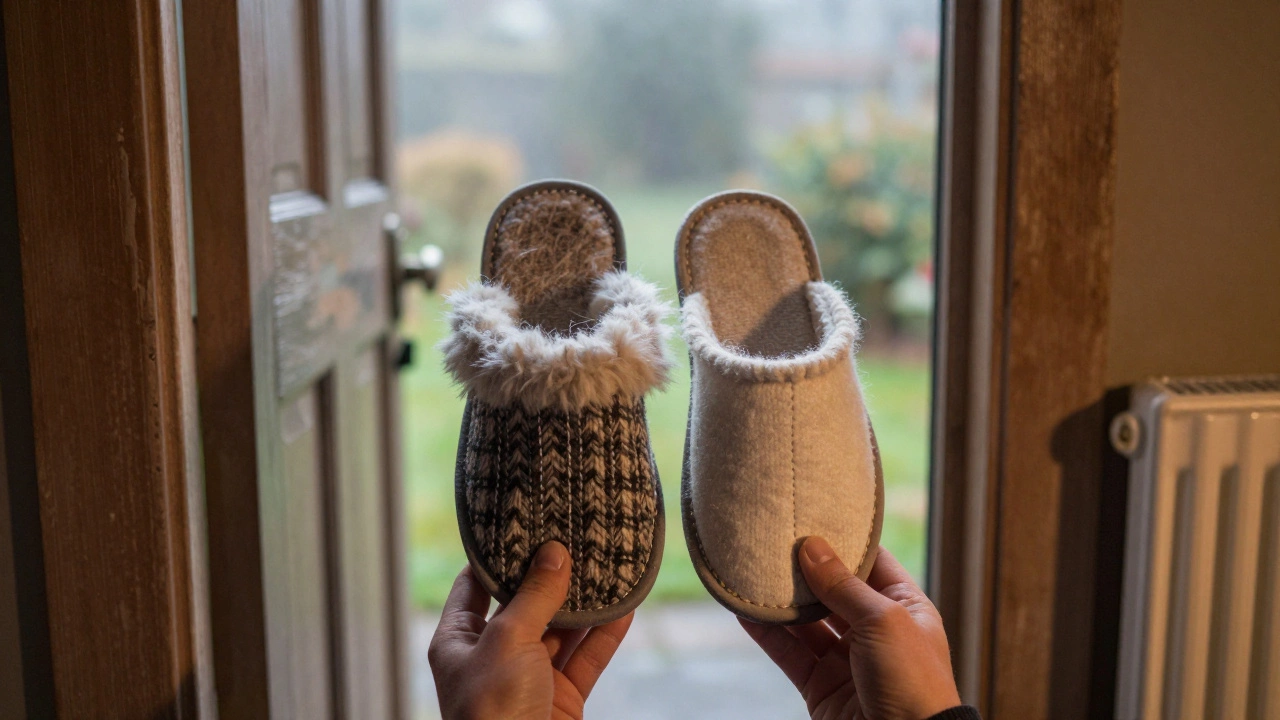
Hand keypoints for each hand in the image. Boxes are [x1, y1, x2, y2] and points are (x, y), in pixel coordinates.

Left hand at [428, 542, 633, 719]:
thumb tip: (553, 553)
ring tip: (606, 563)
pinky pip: (586, 658)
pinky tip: (625, 607)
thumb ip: (533, 596)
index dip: (495, 554)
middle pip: (523, 603)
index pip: (473, 585)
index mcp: (459, 641)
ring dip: (584, 602)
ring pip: (560, 629)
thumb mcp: (507, 642)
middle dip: (549, 574)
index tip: (521, 522)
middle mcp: (492, 656)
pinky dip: (605, 634)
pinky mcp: (562, 697)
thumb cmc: (493, 714)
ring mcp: (528, 677)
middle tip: (573, 536)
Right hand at [742, 538, 961, 719]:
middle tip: (775, 539)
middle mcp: (875, 631)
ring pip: (807, 622)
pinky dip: (767, 634)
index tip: (813, 515)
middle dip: (805, 569)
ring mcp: (847, 660)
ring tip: (752, 571)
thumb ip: (843, 585)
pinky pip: (790, 653)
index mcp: (905, 608)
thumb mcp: (883, 621)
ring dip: (782, 601)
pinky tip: (745, 612)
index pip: (872, 563)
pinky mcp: (821, 687)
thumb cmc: (913, 683)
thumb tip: (812, 547)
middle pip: (834, 590)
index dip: (844, 540)